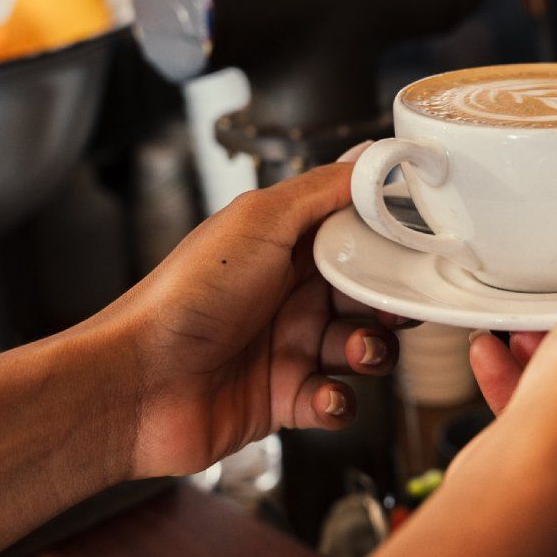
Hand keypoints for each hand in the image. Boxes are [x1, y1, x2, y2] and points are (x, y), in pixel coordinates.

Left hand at [95, 164, 399, 478]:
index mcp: (284, 246)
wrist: (136, 384)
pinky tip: (321, 395)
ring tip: (351, 352)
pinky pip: (338, 403)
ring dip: (370, 352)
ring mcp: (288, 348)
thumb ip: (321, 190)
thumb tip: (370, 154)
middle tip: (393, 308)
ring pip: (362, 349)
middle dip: (392, 303)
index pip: (356, 236)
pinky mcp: (285, 400)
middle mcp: (289, 295)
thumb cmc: (185, 297)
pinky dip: (340, 402)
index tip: (420, 246)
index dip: (390, 242)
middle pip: (370, 296)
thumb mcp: (259, 222)